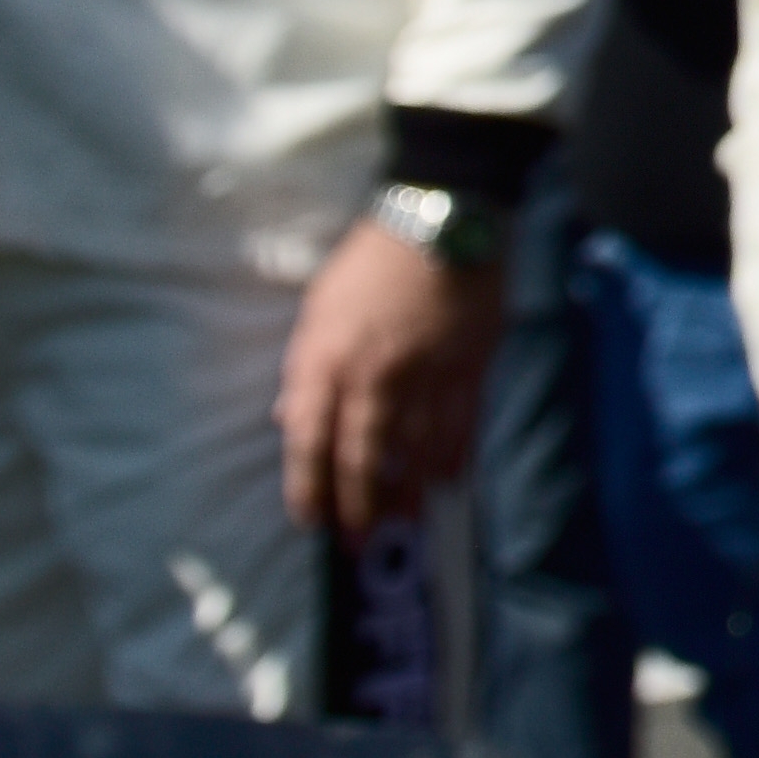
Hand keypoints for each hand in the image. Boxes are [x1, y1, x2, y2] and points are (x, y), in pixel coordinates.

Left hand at [277, 219, 507, 532]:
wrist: (440, 215)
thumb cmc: (370, 260)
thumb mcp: (318, 307)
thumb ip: (304, 366)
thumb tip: (289, 418)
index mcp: (325, 357)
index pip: (308, 440)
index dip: (307, 487)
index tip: (310, 518)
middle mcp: (372, 374)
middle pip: (362, 457)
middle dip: (358, 506)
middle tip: (358, 542)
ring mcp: (426, 372)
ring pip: (413, 450)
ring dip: (407, 493)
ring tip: (403, 524)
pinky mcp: (470, 364)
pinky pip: (461, 424)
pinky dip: (453, 457)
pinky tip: (447, 479)